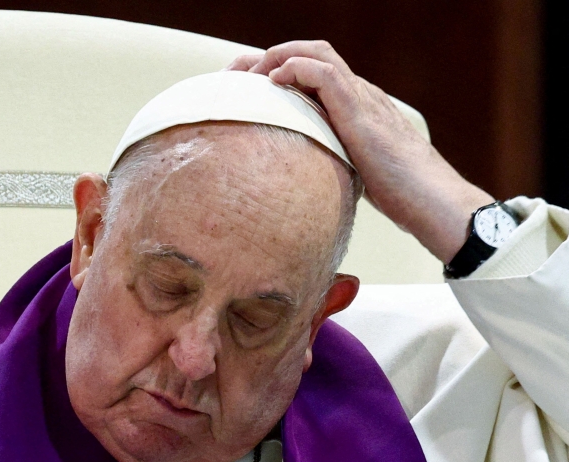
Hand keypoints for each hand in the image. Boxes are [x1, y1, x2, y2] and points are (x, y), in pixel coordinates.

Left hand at [228, 41, 493, 262]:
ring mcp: (362, 98)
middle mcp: (360, 94)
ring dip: (277, 56)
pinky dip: (295, 69)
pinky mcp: (360, 110)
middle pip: (311, 53)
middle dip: (270, 56)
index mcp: (356, 107)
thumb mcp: (352, 172)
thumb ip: (329, 162)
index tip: (245, 88)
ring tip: (249, 73)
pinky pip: (325, 73)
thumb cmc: (399, 196)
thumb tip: (299, 181)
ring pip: (317, 53)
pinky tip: (273, 83)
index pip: (314, 73)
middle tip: (236, 74)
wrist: (432, 200)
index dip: (278, 72)